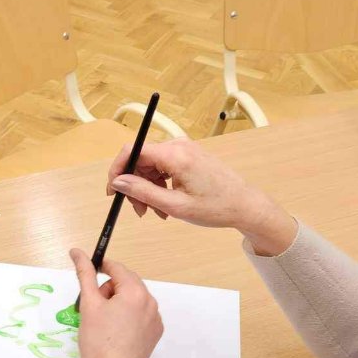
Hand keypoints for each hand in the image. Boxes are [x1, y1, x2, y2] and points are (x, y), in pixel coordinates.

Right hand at [71, 248, 162, 357]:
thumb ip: (84, 274)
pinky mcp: (155, 333)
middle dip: (110, 288)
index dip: (101, 268)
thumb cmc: (97, 341)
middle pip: (127, 283)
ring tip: (103, 321)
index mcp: (135, 292)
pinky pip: (141, 314)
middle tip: (94, 305)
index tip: (89, 274)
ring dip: (119, 302)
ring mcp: (155, 319)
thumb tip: (77, 251)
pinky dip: (129, 316)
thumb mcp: (88, 304)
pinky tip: (116, 331)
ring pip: (134, 299)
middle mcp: (150, 302)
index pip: (117, 268)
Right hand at [107, 139, 297, 256]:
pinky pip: (162, 166)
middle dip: (134, 185)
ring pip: (150, 165)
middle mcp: (178, 145)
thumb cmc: (216, 207)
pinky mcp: (188, 155)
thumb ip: (143, 191)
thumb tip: (118, 182)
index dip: (117, 170)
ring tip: (157, 212)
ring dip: (147, 188)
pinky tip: (165, 204)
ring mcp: (184, 149)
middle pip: (140, 159)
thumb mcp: (174, 205)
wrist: (244, 205)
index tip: (113, 191)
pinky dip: (159, 185)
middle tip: (139, 210)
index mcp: (175, 155)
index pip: (132, 150)